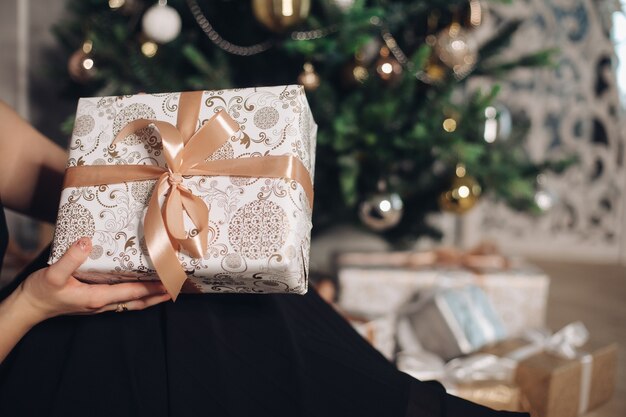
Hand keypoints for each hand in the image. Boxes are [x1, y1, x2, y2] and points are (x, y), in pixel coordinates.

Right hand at [15, 237, 170, 323]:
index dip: (152, 288)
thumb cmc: (40, 292)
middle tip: (177, 287)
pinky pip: (122, 301)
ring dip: (150, 298)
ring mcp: (99, 305)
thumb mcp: (53, 274)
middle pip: (138, 302)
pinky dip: (136, 296)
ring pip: (131, 303)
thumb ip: (71, 258)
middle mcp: (102, 304)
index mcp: (97, 297)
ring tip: (166, 289)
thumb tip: (87, 242)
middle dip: (158, 296)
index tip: (170, 282)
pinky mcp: (94, 303)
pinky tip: (140, 289)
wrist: (28, 308)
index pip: (132, 293)